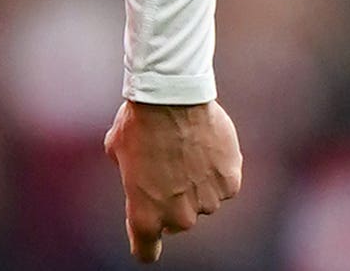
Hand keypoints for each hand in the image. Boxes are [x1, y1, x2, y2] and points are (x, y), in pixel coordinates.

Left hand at [103, 99, 242, 262]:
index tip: (147, 242)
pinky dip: (216, 171)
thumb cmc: (138, 123)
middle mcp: (179, 217)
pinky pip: (222, 185)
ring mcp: (207, 203)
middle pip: (176, 221)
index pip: (146, 250)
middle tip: (165, 167)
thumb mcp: (118, 151)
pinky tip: (204, 147)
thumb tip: (140, 175)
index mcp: (145, 214)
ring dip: (195, 184)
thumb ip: (131, 175)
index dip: (145, 245)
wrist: (171, 98)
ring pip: (202, 202)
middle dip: (171, 201)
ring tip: (185, 150)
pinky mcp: (231, 185)